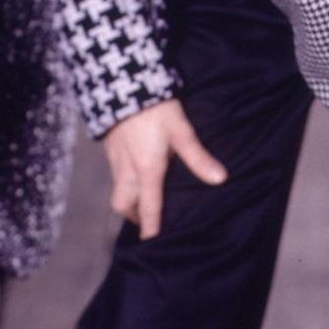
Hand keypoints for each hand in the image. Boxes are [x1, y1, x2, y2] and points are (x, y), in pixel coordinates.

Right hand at [100, 98, 227, 238]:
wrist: (121, 82)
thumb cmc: (154, 108)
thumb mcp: (181, 130)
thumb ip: (198, 157)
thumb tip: (221, 179)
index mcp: (146, 169)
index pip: (149, 208)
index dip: (151, 229)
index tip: (153, 247)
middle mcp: (127, 169)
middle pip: (123, 205)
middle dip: (134, 216)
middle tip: (148, 219)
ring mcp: (114, 158)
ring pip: (117, 189)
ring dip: (128, 199)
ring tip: (143, 198)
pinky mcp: (108, 147)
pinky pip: (114, 174)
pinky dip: (123, 181)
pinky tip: (135, 171)